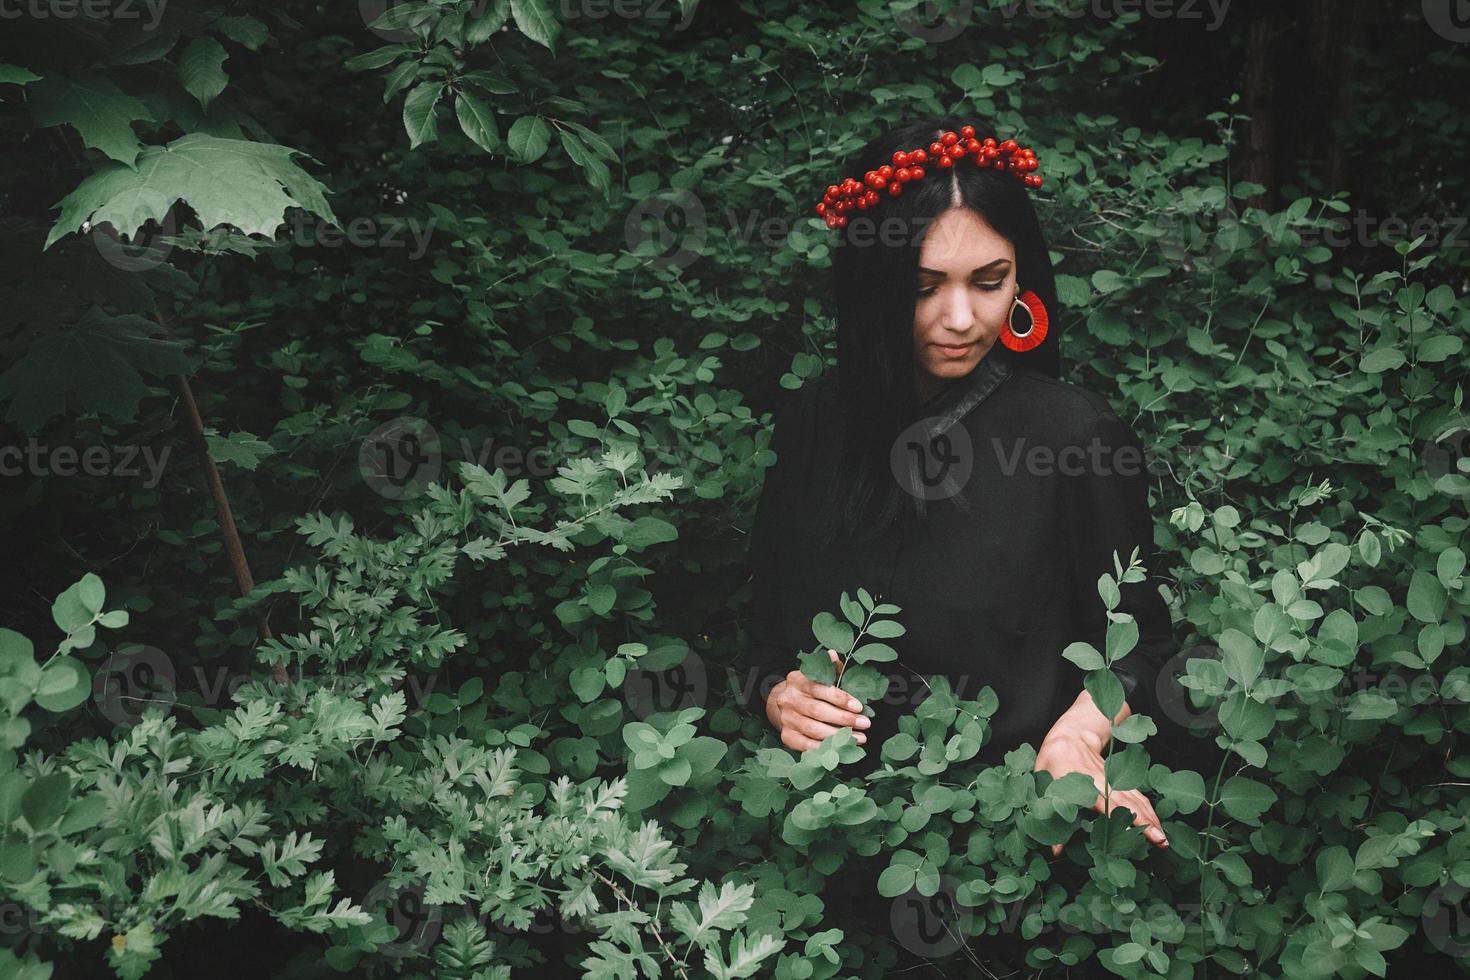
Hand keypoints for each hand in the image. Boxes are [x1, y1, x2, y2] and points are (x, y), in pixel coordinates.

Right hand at [766, 649, 871, 751]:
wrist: (783, 703)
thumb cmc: (809, 688)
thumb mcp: (818, 674)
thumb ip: (829, 668)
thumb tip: (833, 655)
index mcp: (797, 680)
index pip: (820, 689)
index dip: (841, 699)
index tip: (859, 707)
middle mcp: (788, 699)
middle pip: (818, 711)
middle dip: (844, 719)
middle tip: (865, 724)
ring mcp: (786, 718)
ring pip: (814, 730)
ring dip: (839, 736)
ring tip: (859, 738)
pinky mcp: (786, 736)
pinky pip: (806, 745)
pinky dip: (825, 747)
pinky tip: (842, 748)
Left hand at [1034, 729, 1169, 855]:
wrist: (1072, 736)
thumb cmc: (1054, 762)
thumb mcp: (1045, 786)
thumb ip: (1053, 819)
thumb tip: (1055, 850)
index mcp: (1082, 782)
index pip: (1101, 801)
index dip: (1116, 815)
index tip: (1128, 831)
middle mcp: (1102, 781)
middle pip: (1126, 802)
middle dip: (1144, 821)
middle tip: (1159, 840)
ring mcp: (1114, 779)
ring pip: (1136, 799)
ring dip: (1151, 818)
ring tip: (1162, 838)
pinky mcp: (1121, 779)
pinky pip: (1138, 795)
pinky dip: (1149, 810)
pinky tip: (1157, 824)